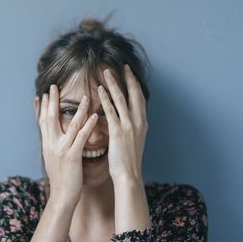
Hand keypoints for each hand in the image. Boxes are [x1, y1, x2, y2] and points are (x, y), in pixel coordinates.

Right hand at [38, 84, 98, 204]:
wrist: (61, 196)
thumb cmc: (61, 178)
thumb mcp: (52, 159)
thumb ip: (52, 145)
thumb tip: (52, 137)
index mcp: (46, 145)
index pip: (42, 121)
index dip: (41, 107)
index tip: (41, 94)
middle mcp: (51, 144)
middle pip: (50, 118)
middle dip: (51, 101)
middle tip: (53, 86)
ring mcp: (61, 149)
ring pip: (69, 125)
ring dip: (77, 109)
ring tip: (83, 96)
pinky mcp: (72, 156)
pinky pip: (81, 137)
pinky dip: (88, 125)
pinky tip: (94, 116)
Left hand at [97, 64, 147, 181]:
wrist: (129, 175)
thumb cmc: (129, 161)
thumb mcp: (135, 141)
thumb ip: (133, 129)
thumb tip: (130, 122)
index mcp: (142, 123)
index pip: (140, 99)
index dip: (135, 85)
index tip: (131, 74)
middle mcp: (138, 122)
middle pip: (134, 94)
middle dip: (128, 78)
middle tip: (123, 66)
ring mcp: (129, 126)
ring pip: (122, 99)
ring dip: (114, 83)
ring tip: (107, 71)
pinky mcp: (118, 132)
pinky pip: (111, 111)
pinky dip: (106, 98)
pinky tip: (100, 89)